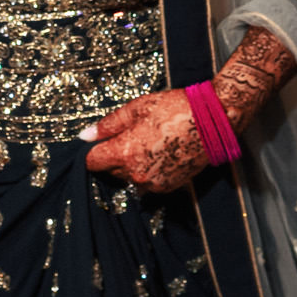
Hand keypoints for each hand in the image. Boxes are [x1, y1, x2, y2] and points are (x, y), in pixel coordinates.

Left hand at [83, 87, 208, 193]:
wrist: (211, 121)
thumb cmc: (175, 109)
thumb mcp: (137, 108)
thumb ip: (108, 124)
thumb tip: (85, 135)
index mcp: (124, 153)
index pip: (92, 162)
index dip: (92, 151)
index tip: (99, 142)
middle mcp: (136, 174)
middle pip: (110, 171)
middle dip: (114, 156)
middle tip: (130, 136)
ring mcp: (153, 183)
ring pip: (129, 178)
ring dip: (131, 166)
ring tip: (148, 144)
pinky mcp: (168, 187)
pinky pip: (147, 183)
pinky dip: (148, 172)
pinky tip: (160, 153)